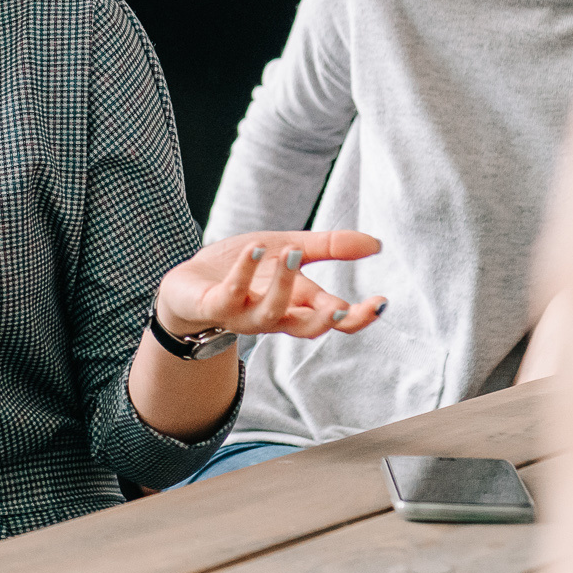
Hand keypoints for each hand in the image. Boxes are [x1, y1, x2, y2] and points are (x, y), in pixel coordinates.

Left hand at [156, 230, 385, 338]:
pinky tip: (257, 249)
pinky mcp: (215, 304)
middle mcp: (274, 316)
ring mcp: (244, 314)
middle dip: (326, 320)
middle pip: (308, 329)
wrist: (190, 282)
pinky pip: (231, 293)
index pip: (335, 318)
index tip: (381, 303)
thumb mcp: (290, 249)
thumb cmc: (245, 270)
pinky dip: (244, 272)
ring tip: (292, 253)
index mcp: (298, 305)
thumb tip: (376, 244)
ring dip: (284, 285)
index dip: (360, 316)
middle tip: (342, 306)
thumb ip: (329, 247)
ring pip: (270, 313)